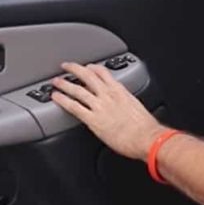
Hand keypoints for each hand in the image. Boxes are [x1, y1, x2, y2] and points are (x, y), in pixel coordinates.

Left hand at [50, 62, 164, 160]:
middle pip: (87, 76)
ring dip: (65, 83)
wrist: (146, 138)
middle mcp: (108, 95)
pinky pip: (74, 106)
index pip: (103, 72)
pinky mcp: (93, 120)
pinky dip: (63, 100)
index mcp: (120, 90)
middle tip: (66, 66)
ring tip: (56, 81)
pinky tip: (56, 97)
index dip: (93, 68)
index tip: (88, 67)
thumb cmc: (146, 127)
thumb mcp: (136, 107)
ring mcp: (99, 106)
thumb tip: (123, 106)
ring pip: (77, 89)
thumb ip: (125, 103)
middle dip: (75, 69)